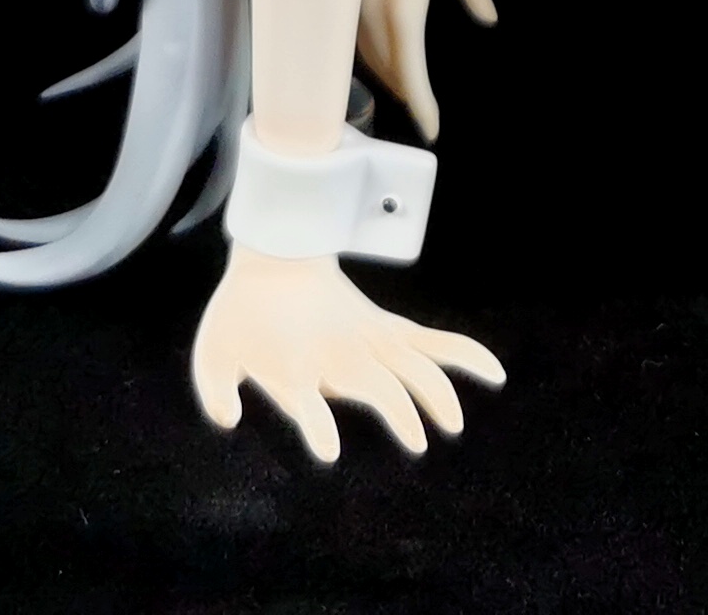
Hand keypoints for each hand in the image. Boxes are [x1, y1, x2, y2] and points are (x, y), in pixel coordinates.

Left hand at [189, 243, 503, 460]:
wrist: (275, 254)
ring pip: (414, 366)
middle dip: (399, 412)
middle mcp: (339, 355)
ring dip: (436, 392)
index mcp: (295, 366)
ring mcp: (369, 340)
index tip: (330, 452)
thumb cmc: (240, 313)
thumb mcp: (212, 350)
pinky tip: (495, 373)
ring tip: (453, 424)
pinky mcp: (388, 330)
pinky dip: (464, 355)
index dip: (318, 427)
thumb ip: (214, 389)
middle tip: (418, 444)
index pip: (307, 403)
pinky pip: (434, 344)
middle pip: (378, 385)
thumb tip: (229, 419)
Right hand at [357, 0, 496, 139]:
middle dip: (404, 87)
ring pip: (359, 43)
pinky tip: (376, 42)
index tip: (433, 127)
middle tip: (424, 110)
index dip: (420, 99)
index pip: (410, 62)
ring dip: (381, 66)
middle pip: (382, 60)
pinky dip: (362, 42)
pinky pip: (344, 21)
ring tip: (404, 82)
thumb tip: (487, 17)